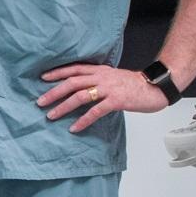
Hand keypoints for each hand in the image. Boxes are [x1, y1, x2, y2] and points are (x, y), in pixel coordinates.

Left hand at [38, 64, 168, 132]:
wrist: (156, 86)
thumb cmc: (134, 84)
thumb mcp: (112, 76)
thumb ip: (97, 79)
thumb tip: (80, 87)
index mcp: (99, 70)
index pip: (74, 69)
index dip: (57, 73)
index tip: (42, 78)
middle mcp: (101, 77)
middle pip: (72, 82)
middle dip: (54, 92)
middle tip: (40, 102)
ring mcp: (109, 89)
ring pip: (80, 96)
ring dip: (63, 107)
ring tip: (51, 115)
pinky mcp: (116, 101)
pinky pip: (95, 111)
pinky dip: (83, 120)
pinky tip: (74, 127)